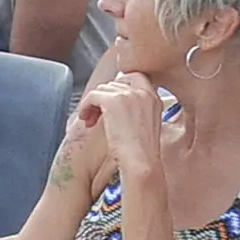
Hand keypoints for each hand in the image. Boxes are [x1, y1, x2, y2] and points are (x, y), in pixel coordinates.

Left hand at [75, 68, 169, 188]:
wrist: (140, 162)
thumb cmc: (140, 151)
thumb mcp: (144, 123)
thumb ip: (136, 108)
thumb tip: (113, 98)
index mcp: (154, 97)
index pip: (134, 77)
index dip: (117, 87)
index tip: (108, 103)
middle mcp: (143, 92)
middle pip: (114, 84)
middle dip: (102, 98)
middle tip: (96, 116)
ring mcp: (129, 94)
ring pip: (101, 89)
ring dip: (92, 104)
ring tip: (90, 120)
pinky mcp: (113, 100)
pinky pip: (92, 96)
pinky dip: (85, 106)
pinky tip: (85, 119)